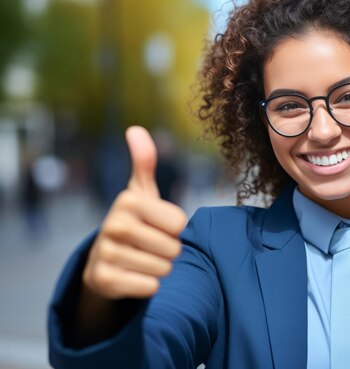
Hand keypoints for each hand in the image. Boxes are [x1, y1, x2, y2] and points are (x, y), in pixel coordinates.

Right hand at [82, 126, 187, 298]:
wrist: (104, 260)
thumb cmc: (134, 222)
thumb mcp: (141, 192)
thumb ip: (144, 163)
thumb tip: (136, 129)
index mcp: (128, 201)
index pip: (180, 223)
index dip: (175, 228)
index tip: (157, 226)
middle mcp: (113, 225)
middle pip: (174, 248)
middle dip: (168, 251)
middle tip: (150, 245)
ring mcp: (106, 253)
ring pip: (163, 269)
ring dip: (159, 268)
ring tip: (141, 259)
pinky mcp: (104, 280)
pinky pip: (149, 287)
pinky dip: (148, 286)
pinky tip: (133, 276)